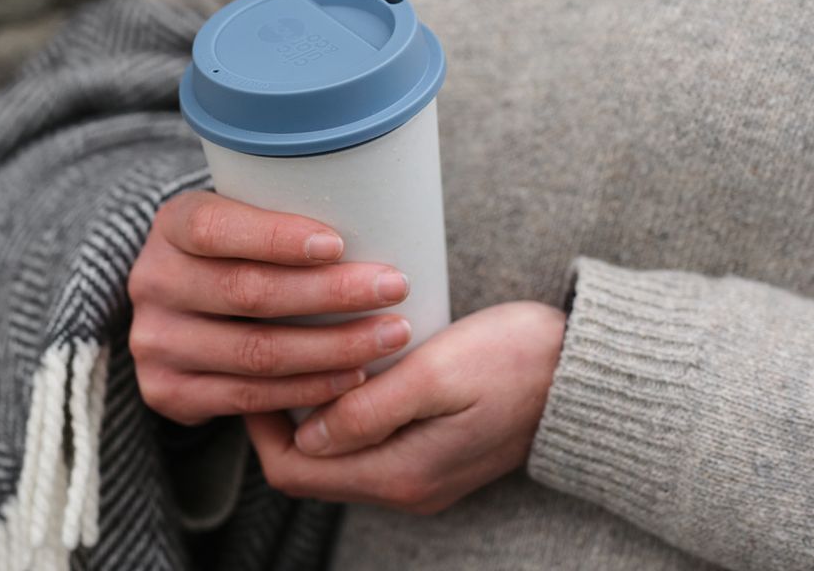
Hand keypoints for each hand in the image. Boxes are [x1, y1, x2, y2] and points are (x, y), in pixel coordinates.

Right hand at [127, 190, 413, 425]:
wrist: (179, 308)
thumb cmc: (237, 249)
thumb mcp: (240, 213)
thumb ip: (281, 208)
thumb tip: (376, 207)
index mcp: (171, 224)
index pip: (217, 229)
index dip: (277, 237)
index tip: (339, 244)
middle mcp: (153, 282)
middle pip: (248, 292)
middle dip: (331, 293)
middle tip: (393, 287)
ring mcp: (156, 342)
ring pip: (256, 352)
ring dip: (334, 348)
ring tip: (389, 335)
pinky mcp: (167, 392)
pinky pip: (249, 397)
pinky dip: (309, 388)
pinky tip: (352, 376)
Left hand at [245, 301, 565, 513]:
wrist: (584, 374)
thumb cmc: (516, 360)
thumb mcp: (439, 373)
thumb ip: (371, 410)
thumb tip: (307, 433)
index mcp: (402, 473)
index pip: (296, 470)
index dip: (262, 423)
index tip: (256, 366)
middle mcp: (406, 486)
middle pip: (309, 469)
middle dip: (279, 416)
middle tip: (271, 354)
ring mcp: (421, 475)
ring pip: (335, 457)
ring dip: (310, 412)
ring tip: (302, 353)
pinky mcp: (432, 456)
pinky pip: (364, 446)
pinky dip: (341, 413)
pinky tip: (342, 367)